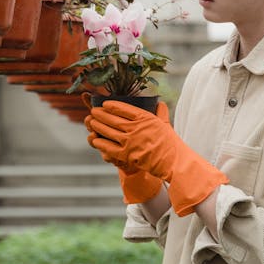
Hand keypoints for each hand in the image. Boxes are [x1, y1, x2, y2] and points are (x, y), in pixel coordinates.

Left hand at [86, 100, 227, 216]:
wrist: (172, 162)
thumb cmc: (170, 143)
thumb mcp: (166, 124)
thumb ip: (161, 112)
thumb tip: (159, 102)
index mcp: (145, 118)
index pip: (124, 109)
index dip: (112, 106)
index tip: (105, 104)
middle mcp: (136, 128)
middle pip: (113, 119)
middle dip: (101, 114)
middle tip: (93, 111)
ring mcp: (130, 141)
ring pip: (108, 132)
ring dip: (98, 126)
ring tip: (91, 122)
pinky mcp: (126, 154)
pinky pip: (109, 147)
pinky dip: (100, 143)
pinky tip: (95, 140)